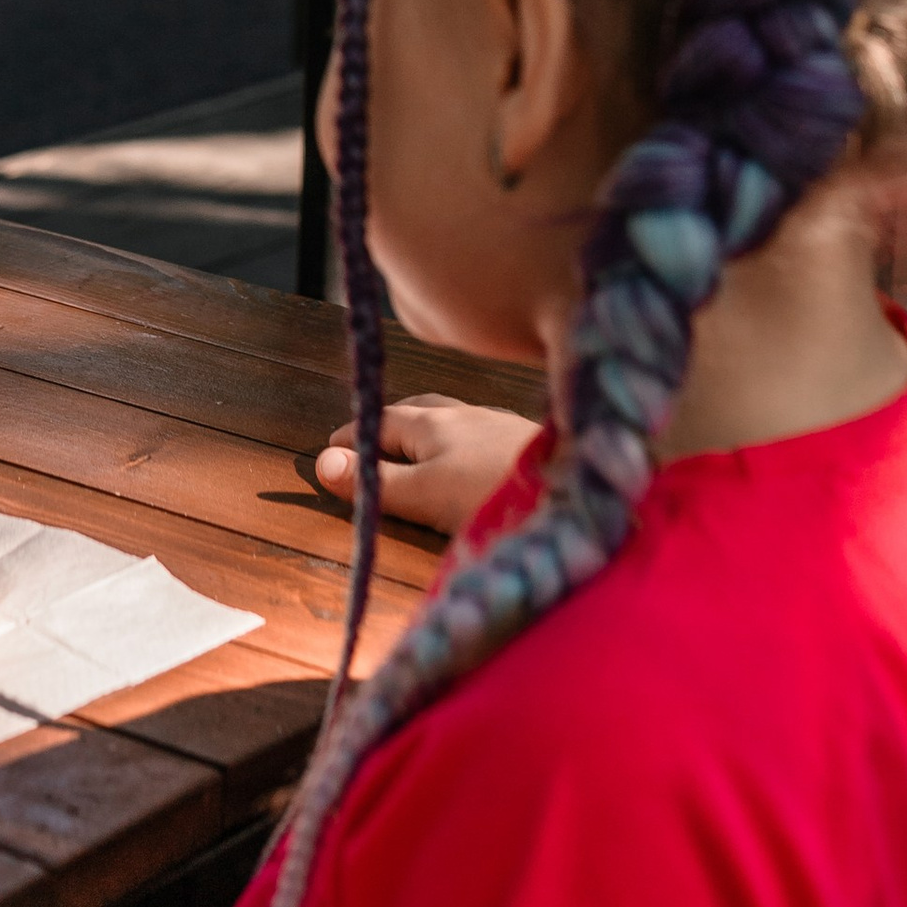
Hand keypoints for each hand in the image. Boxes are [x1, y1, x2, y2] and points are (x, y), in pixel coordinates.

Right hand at [313, 394, 539, 537]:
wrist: (587, 489)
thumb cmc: (498, 491)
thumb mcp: (425, 495)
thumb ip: (374, 483)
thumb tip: (320, 461)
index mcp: (434, 421)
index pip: (379, 418)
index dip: (353, 435)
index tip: (331, 449)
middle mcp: (467, 414)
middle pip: (417, 411)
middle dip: (389, 424)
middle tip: (368, 444)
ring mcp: (503, 426)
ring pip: (453, 421)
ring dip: (427, 431)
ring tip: (417, 449)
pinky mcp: (531, 444)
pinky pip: (482, 434)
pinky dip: (462, 442)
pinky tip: (475, 461)